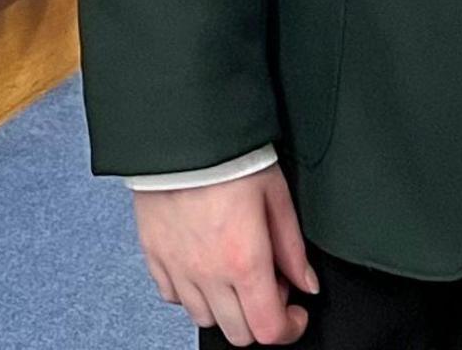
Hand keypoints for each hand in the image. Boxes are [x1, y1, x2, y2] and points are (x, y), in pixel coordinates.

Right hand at [136, 167, 319, 345]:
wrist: (181, 132)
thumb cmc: (230, 157)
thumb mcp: (276, 197)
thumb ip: (293, 249)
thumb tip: (307, 283)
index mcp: (244, 261)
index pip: (268, 329)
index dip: (289, 328)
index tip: (295, 313)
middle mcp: (208, 273)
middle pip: (237, 333)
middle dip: (260, 319)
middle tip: (268, 284)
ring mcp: (177, 268)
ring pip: (204, 319)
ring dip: (226, 308)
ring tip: (235, 273)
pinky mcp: (154, 256)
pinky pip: (172, 296)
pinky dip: (191, 293)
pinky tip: (204, 267)